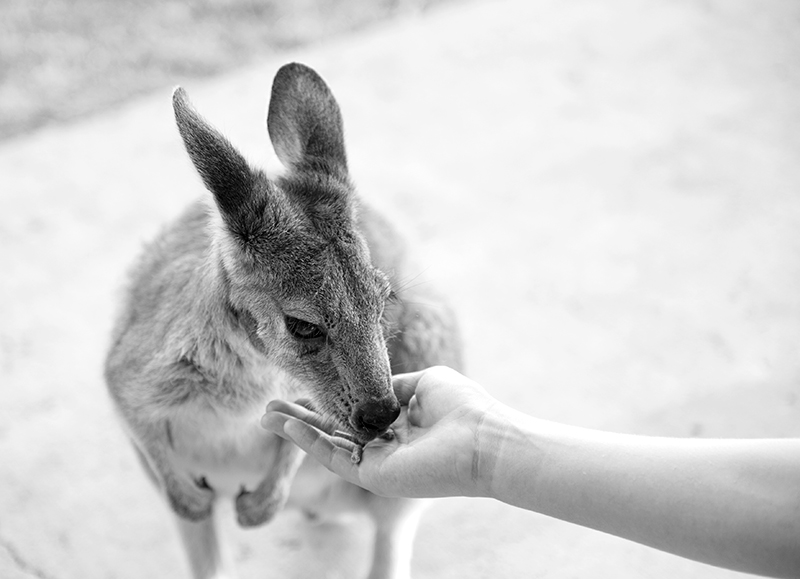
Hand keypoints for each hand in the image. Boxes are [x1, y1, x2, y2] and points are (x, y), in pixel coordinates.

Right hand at [261, 366, 503, 497]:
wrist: (482, 438)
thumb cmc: (463, 407)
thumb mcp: (424, 383)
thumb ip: (394, 386)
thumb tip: (372, 386)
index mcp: (400, 424)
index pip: (355, 414)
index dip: (328, 402)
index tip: (302, 388)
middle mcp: (387, 445)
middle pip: (335, 431)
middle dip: (302, 419)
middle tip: (271, 407)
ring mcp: (380, 462)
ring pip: (329, 446)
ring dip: (296, 431)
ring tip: (266, 416)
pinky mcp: (376, 476)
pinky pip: (336, 458)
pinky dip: (310, 443)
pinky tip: (289, 427)